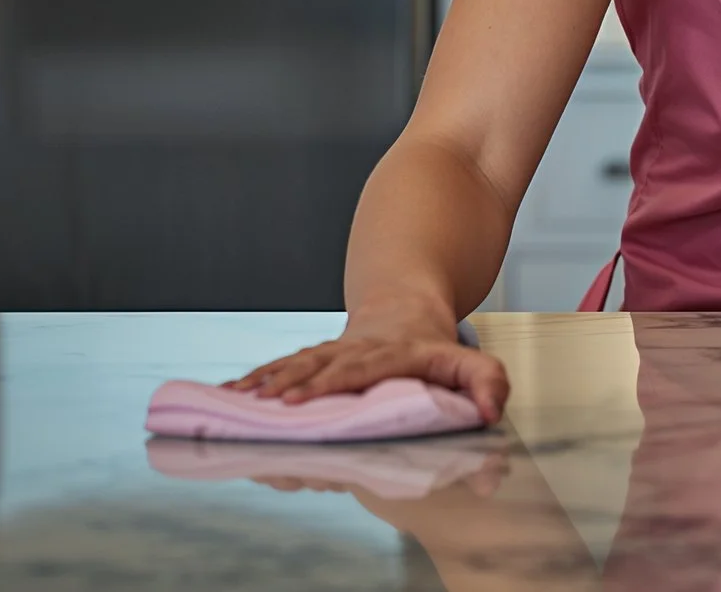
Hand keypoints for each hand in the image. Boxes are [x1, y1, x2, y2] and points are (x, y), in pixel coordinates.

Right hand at [226, 309, 508, 422]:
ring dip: (268, 380)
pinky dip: (257, 378)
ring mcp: (333, 351)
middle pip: (322, 365)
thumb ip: (487, 382)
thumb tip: (490, 412)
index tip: (304, 399)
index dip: (332, 383)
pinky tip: (230, 393)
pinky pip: (283, 365)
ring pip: (297, 362)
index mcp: (394, 353)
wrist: (405, 308)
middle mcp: (358, 350)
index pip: (362, 368)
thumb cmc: (437, 348)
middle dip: (294, 384)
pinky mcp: (317, 356)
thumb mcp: (471, 361)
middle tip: (269, 404)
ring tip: (239, 398)